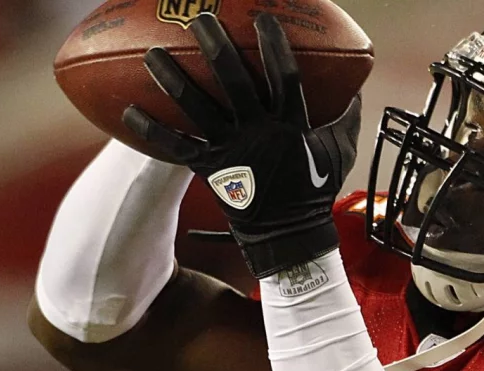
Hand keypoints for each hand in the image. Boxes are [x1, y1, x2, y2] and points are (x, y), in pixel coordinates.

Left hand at [125, 12, 361, 277]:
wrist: (289, 237)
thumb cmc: (314, 192)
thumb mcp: (339, 154)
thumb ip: (345, 119)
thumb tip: (355, 89)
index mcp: (291, 126)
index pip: (283, 77)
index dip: (274, 46)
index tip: (263, 19)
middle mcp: (258, 134)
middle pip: (233, 82)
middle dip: (217, 47)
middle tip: (201, 19)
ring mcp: (231, 151)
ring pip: (198, 109)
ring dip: (173, 80)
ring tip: (152, 54)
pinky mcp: (210, 170)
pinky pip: (176, 147)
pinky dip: (152, 131)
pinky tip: (128, 111)